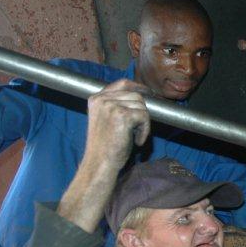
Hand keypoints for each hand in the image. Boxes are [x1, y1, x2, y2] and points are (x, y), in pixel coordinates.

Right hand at [58, 79, 151, 232]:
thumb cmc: (105, 146)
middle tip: (140, 128)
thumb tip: (141, 95)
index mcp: (96, 98)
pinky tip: (137, 141)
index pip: (122, 83)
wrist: (99, 164)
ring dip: (143, 123)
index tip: (149, 93)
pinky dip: (145, 131)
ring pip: (142, 106)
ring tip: (134, 137)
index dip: (138, 86)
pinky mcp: (122, 116)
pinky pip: (144, 117)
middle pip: (136, 95)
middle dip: (142, 111)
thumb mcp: (107, 120)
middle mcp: (102, 99)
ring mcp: (111, 106)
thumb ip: (116, 106)